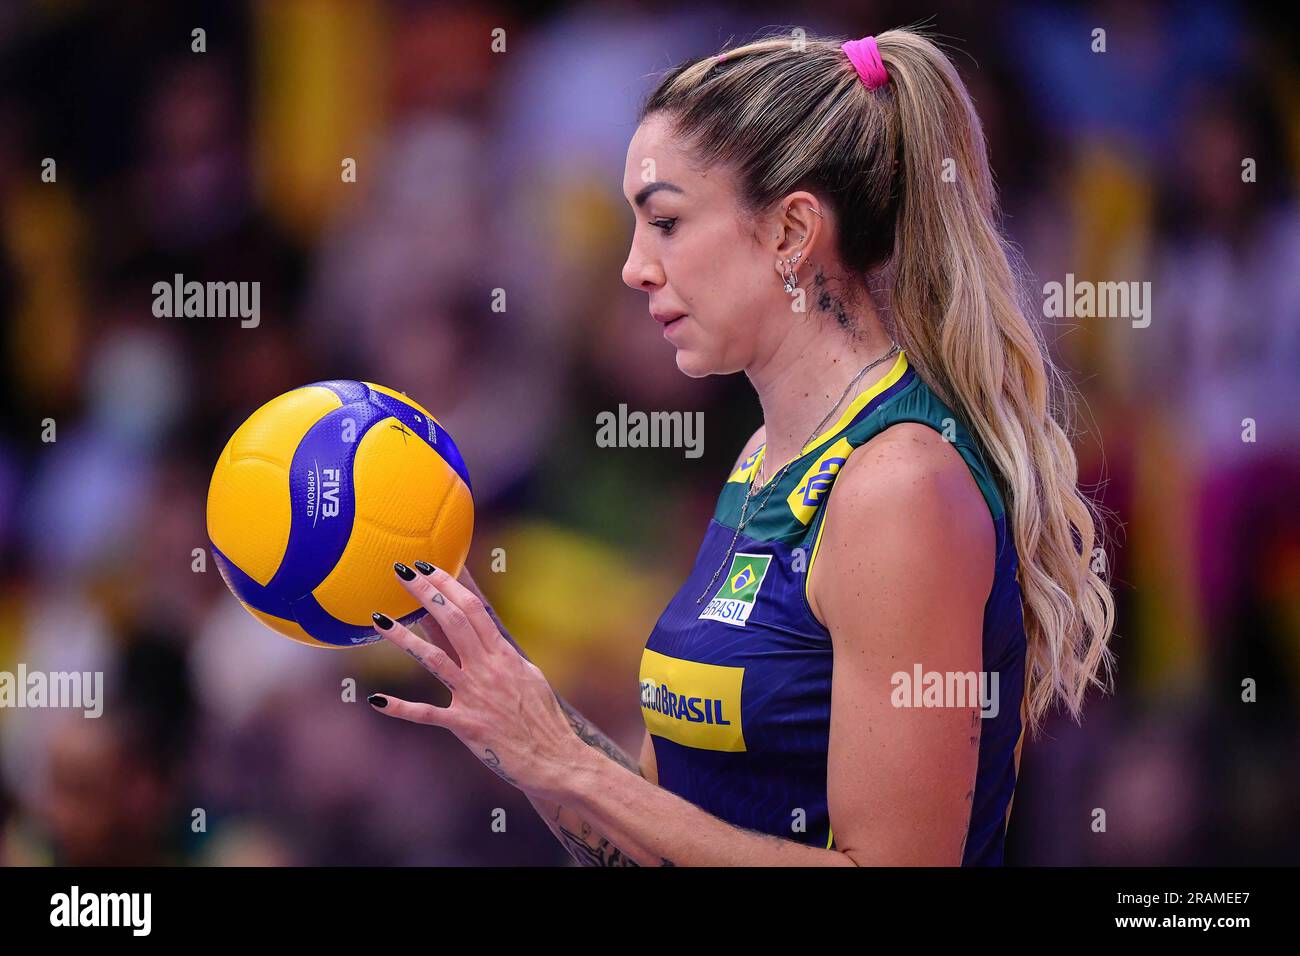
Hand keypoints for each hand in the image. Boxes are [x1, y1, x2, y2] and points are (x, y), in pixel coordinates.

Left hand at [367, 561, 583, 799]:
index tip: (429, 567)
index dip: (449, 585)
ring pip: (433, 659)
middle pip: (453, 621)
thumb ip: (502, 654)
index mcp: (504, 655)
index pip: (474, 609)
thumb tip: (484, 634)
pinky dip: (401, 707)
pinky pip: (427, 714)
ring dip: (403, 638)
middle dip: (426, 594)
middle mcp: (488, 669)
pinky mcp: (466, 725)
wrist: (555, 757)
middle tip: (401, 572)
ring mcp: (475, 696)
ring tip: (377, 618)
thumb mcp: (527, 675)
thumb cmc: (542, 718)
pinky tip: (376, 699)